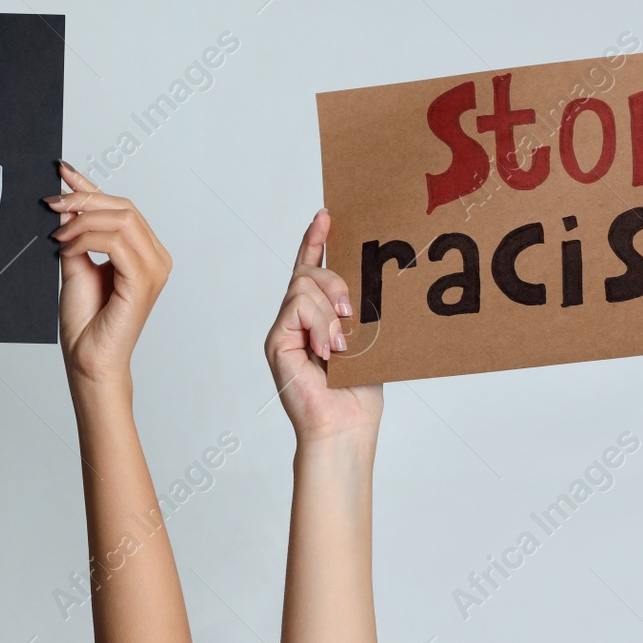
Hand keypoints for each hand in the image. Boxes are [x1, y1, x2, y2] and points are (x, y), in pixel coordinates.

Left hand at [46, 162, 171, 391]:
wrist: (87, 360)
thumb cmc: (86, 322)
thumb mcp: (75, 265)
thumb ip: (76, 236)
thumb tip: (65, 204)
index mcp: (144, 253)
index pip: (120, 207)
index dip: (90, 186)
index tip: (62, 171)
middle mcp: (156, 258)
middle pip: (123, 207)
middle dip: (83, 200)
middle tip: (51, 202)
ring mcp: (154, 269)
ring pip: (122, 219)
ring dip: (83, 220)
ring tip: (57, 234)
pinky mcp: (143, 281)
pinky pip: (116, 242)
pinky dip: (87, 238)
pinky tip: (66, 247)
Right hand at [266, 209, 382, 446]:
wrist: (345, 427)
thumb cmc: (358, 392)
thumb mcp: (365, 338)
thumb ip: (354, 310)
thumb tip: (360, 287)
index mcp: (318, 316)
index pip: (311, 269)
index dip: (316, 240)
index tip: (326, 215)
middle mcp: (297, 319)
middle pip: (307, 272)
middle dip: (333, 280)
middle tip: (352, 311)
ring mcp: (285, 329)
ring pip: (301, 286)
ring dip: (328, 309)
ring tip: (341, 342)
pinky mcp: (277, 341)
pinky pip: (295, 308)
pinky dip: (317, 324)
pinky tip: (328, 350)